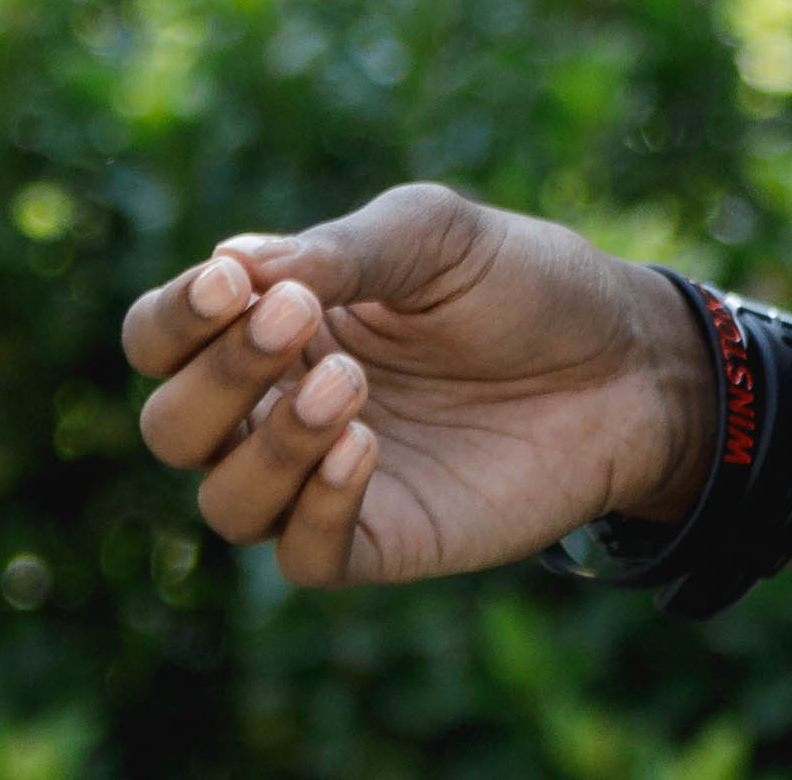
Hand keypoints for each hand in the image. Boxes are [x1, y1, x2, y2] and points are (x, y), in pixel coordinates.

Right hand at [116, 181, 705, 588]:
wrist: (628, 360)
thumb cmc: (525, 286)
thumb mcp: (435, 236)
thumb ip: (337, 251)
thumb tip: (232, 265)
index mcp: (274, 327)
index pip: (162, 338)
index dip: (175, 318)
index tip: (234, 282)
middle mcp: (278, 409)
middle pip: (171, 426)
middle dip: (216, 375)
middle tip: (294, 321)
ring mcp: (324, 481)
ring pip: (225, 502)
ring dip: (266, 444)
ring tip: (346, 387)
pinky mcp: (382, 539)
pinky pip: (303, 555)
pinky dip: (314, 508)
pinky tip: (361, 450)